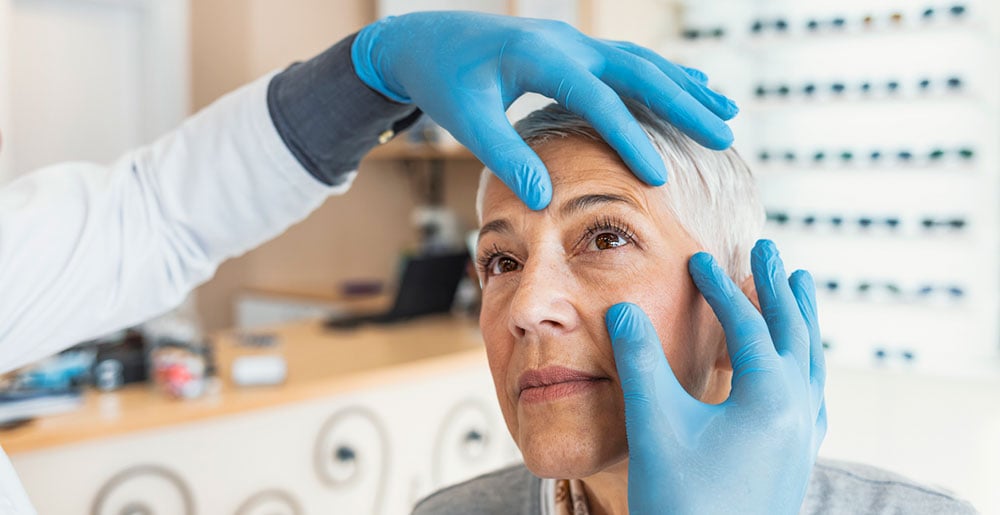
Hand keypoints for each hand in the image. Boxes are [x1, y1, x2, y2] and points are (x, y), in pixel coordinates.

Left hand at [352, 12, 737, 208]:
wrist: (427, 39)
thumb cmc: (443, 81)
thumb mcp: (467, 120)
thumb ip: (505, 156)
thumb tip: (545, 198)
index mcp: (540, 57)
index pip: (597, 100)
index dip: (629, 138)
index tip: (658, 177)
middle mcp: (567, 42)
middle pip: (639, 71)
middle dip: (683, 105)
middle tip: (723, 136)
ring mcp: (575, 41)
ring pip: (642, 62)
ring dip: (684, 88)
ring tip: (726, 113)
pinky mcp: (575, 49)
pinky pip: (629, 61)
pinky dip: (663, 77)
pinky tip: (691, 88)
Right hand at [605, 239, 826, 513]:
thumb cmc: (682, 503)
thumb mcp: (654, 424)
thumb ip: (639, 361)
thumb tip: (624, 310)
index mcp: (772, 396)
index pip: (748, 323)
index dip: (721, 287)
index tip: (699, 261)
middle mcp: (799, 411)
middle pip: (795, 330)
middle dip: (777, 286)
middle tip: (767, 248)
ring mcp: (804, 436)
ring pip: (811, 360)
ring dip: (801, 318)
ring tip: (798, 286)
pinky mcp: (797, 456)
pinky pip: (812, 392)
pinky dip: (804, 361)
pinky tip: (798, 365)